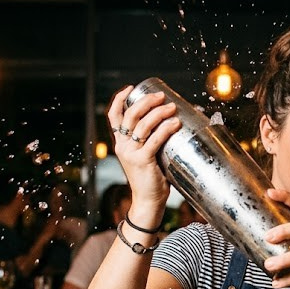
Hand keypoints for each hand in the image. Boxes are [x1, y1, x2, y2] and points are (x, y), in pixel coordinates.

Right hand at [107, 86, 181, 221]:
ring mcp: (131, 153)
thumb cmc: (152, 178)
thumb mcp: (146, 156)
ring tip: (171, 108)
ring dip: (158, 113)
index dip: (120, 99)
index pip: (113, 116)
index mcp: (121, 143)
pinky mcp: (142, 161)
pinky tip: (175, 123)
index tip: (131, 87)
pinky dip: (165, 129)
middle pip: (130, 116)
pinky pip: (154, 140)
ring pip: (142, 126)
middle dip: (146, 102)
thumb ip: (152, 141)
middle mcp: (122, 146)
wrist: (148, 201)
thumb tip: (173, 122)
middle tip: (161, 97)